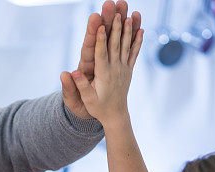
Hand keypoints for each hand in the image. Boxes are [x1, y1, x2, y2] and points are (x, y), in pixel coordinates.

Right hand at [68, 11, 142, 127]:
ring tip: (130, 16)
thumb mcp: (87, 99)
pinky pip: (134, 53)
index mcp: (104, 74)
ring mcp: (123, 69)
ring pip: (126, 46)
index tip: (101, 26)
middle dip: (116, 28)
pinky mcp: (128, 70)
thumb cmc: (98, 108)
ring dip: (128, 31)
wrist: (115, 115)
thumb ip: (81, 85)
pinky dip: (138, 41)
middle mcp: (115, 69)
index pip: (102, 54)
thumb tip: (72, 72)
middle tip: (117, 13)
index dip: (101, 39)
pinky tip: (141, 30)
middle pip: (115, 45)